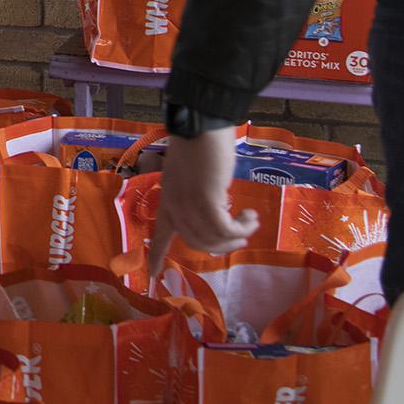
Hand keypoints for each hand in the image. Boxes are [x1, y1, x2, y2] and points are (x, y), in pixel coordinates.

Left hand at [147, 127, 260, 279]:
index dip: (156, 256)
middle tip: (241, 234)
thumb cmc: (200, 146)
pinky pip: (226, 229)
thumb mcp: (194, 177)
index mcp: (167, 201)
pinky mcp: (206, 201)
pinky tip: (251, 216)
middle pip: (197, 243)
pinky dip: (242, 227)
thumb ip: (198, 197)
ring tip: (250, 221)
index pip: (159, 235)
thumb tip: (217, 212)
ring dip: (237, 235)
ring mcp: (188, 206)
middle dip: (223, 244)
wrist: (202, 127)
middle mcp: (174, 207)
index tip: (152, 276)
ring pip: (213, 239)